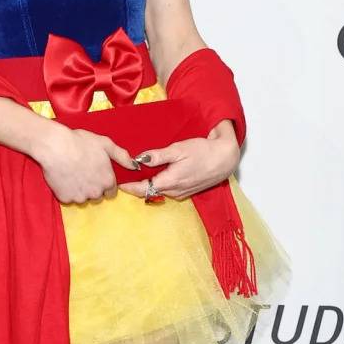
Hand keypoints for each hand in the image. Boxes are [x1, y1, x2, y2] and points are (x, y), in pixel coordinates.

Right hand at [34, 125, 139, 204]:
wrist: (55, 147)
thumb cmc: (81, 142)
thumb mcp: (105, 144)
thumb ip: (122, 156)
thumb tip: (135, 166)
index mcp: (107, 181)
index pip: (111, 193)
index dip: (105, 184)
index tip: (98, 176)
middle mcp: (96, 192)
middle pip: (97, 197)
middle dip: (93, 188)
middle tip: (84, 173)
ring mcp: (80, 197)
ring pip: (83, 198)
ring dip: (80, 191)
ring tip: (73, 175)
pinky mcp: (65, 198)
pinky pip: (68, 198)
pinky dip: (66, 191)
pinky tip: (63, 178)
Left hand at [118, 132, 239, 200]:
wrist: (225, 160)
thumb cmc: (204, 152)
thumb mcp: (179, 149)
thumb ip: (158, 156)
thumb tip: (139, 159)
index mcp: (169, 182)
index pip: (141, 189)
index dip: (128, 186)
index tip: (117, 180)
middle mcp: (173, 191)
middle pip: (148, 190)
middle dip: (136, 183)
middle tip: (125, 172)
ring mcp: (180, 193)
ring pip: (157, 190)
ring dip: (148, 182)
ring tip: (139, 170)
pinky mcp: (186, 192)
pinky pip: (167, 189)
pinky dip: (159, 183)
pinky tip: (158, 172)